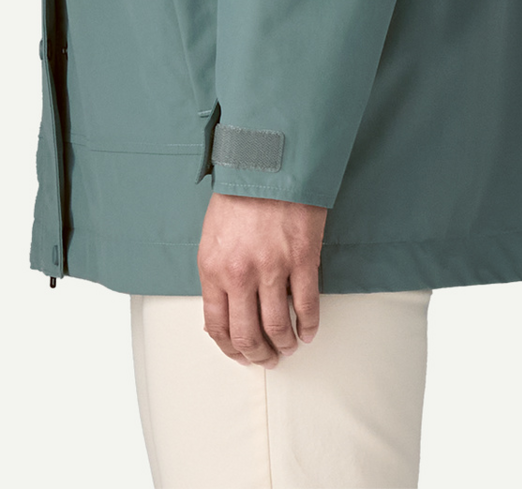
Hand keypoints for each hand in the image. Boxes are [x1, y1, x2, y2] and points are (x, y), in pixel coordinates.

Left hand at [197, 191, 327, 366]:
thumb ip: (218, 272)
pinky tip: (308, 331)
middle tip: (267, 360)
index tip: (241, 355)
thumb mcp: (213, 234)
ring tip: (288, 348)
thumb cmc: (240, 193)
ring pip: (277, 327)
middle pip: (247, 335)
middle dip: (258, 355)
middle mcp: (240, 274)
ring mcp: (272, 268)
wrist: (270, 162)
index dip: (230, 349)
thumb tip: (227, 307)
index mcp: (212, 268)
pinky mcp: (302, 260)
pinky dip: (308, 326)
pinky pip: (306, 306)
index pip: (217, 326)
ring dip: (284, 346)